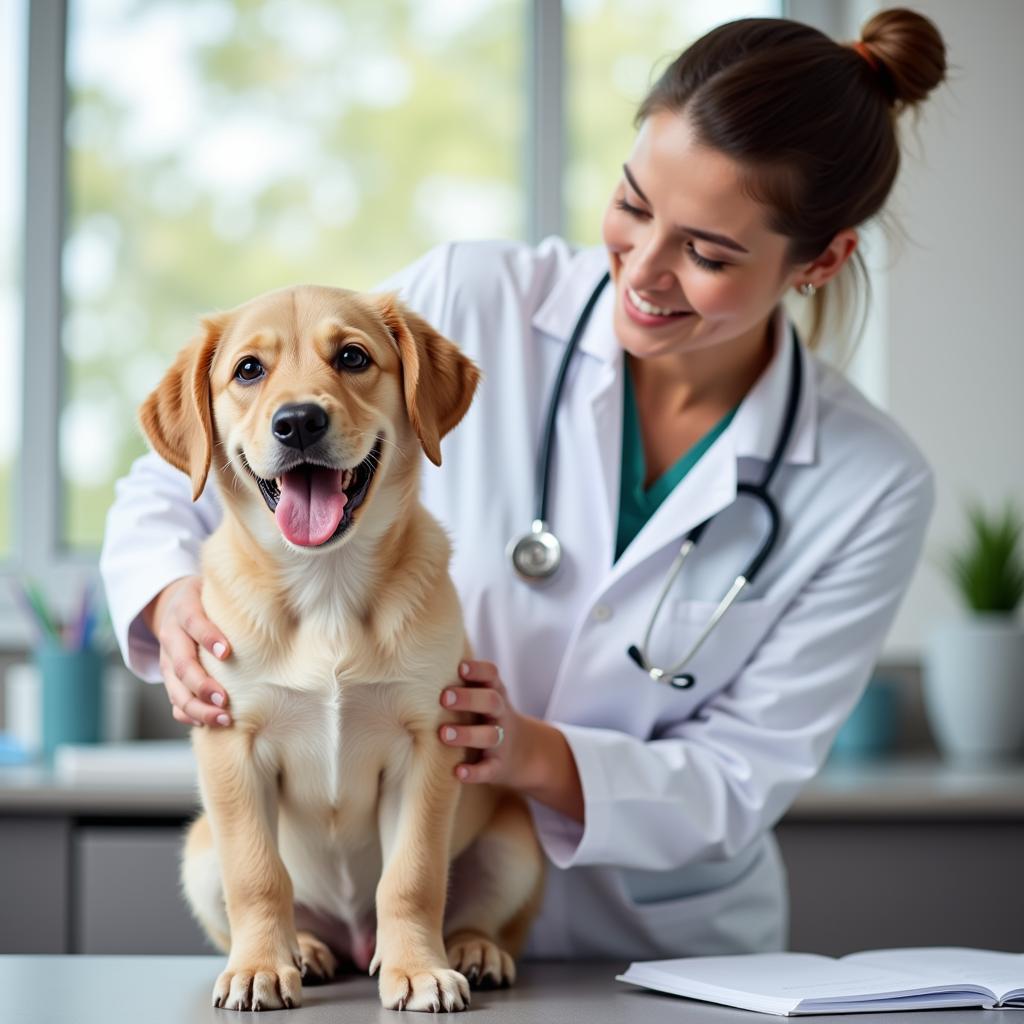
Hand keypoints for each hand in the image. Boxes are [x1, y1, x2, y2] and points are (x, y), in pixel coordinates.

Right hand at [143, 576, 232, 728]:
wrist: (173, 604)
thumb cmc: (208, 598)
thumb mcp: (216, 589)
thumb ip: (237, 597)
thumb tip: (280, 602)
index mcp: (184, 610)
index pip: (194, 622)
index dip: (208, 637)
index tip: (227, 652)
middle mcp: (171, 636)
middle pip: (182, 664)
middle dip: (202, 685)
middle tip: (224, 700)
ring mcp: (167, 659)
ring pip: (175, 688)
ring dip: (197, 707)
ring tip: (222, 718)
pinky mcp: (169, 677)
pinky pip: (173, 699)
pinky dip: (187, 714)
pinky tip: (206, 723)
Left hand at [437, 660, 529, 786]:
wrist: (523, 752)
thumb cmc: (487, 717)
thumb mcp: (483, 696)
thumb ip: (460, 682)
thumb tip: (416, 658)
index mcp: (495, 693)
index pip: (492, 675)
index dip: (478, 670)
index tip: (460, 666)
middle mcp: (500, 714)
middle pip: (491, 701)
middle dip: (469, 698)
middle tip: (444, 697)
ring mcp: (501, 740)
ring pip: (489, 735)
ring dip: (467, 734)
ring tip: (443, 734)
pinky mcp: (499, 766)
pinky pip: (488, 769)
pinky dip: (475, 771)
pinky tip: (458, 772)